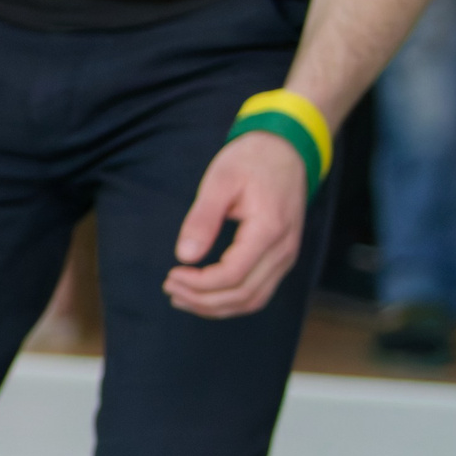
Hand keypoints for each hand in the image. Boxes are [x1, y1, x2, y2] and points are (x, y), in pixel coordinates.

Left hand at [164, 131, 310, 317]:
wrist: (285, 150)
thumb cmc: (250, 161)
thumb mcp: (220, 181)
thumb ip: (202, 219)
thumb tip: (185, 256)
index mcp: (269, 230)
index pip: (232, 275)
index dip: (198, 284)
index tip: (172, 274)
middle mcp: (283, 249)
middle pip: (242, 295)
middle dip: (201, 299)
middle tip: (169, 287)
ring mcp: (286, 256)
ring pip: (252, 300)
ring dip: (214, 306)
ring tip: (180, 296)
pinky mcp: (281, 257)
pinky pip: (258, 291)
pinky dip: (229, 300)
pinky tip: (202, 294)